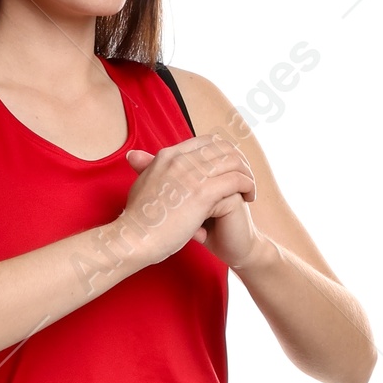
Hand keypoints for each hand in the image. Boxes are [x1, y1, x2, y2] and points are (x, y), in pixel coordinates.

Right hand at [119, 135, 256, 267]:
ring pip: (233, 161)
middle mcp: (180, 158)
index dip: (223, 153)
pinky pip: (236, 179)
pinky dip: (247, 186)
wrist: (132, 240)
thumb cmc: (137, 222)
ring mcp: (191, 173)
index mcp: (167, 155)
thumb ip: (146, 169)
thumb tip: (137, 158)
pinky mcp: (201, 192)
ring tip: (250, 190)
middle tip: (245, 179)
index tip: (230, 169)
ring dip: (246, 173)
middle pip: (222, 147)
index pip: (205, 142)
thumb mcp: (140, 186)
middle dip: (239, 161)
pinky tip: (249, 198)